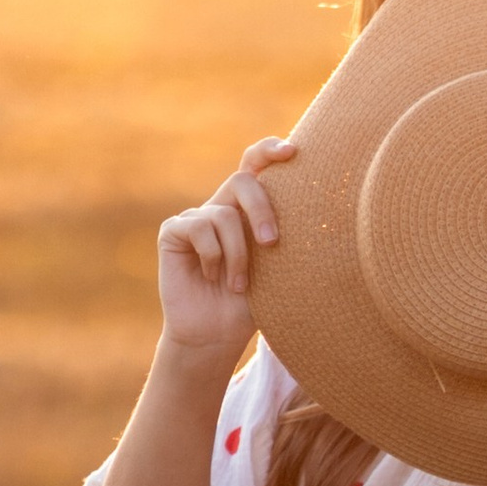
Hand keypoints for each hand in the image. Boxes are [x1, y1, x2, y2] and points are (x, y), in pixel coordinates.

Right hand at [156, 139, 295, 362]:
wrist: (215, 335)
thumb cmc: (250, 303)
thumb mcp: (275, 267)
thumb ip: (281, 234)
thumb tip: (312, 208)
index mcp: (247, 210)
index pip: (255, 165)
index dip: (269, 150)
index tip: (292, 151)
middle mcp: (221, 206)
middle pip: (243, 181)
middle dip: (262, 209)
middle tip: (272, 243)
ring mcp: (195, 217)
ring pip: (224, 215)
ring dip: (238, 254)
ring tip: (237, 285)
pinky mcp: (173, 231)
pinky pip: (199, 228)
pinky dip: (212, 255)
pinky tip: (209, 276)